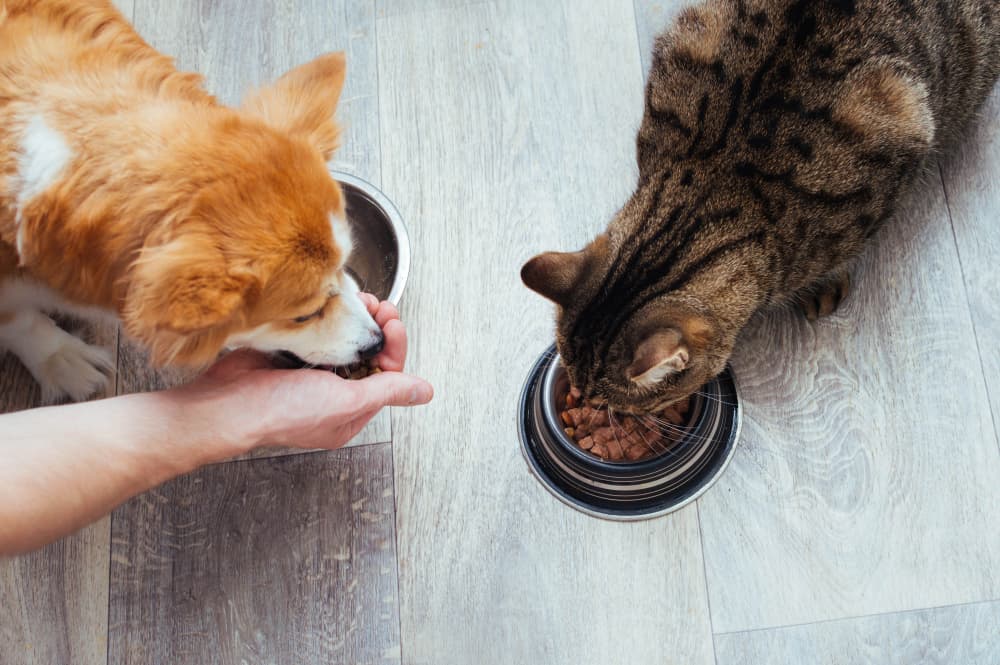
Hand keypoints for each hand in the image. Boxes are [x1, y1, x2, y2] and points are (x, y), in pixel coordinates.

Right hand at [171, 294, 432, 453]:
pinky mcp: (291, 352)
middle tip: (377, 305)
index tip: (391, 321)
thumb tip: (424, 392)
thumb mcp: (345, 402)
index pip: (388, 373)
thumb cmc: (282, 411)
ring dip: (353, 317)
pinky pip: (319, 329)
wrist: (225, 404)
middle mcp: (334, 392)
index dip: (393, 345)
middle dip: (376, 326)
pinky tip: (331, 300)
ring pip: (344, 338)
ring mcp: (311, 371)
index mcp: (351, 410)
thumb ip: (386, 391)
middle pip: (367, 352)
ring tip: (357, 298)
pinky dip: (327, 314)